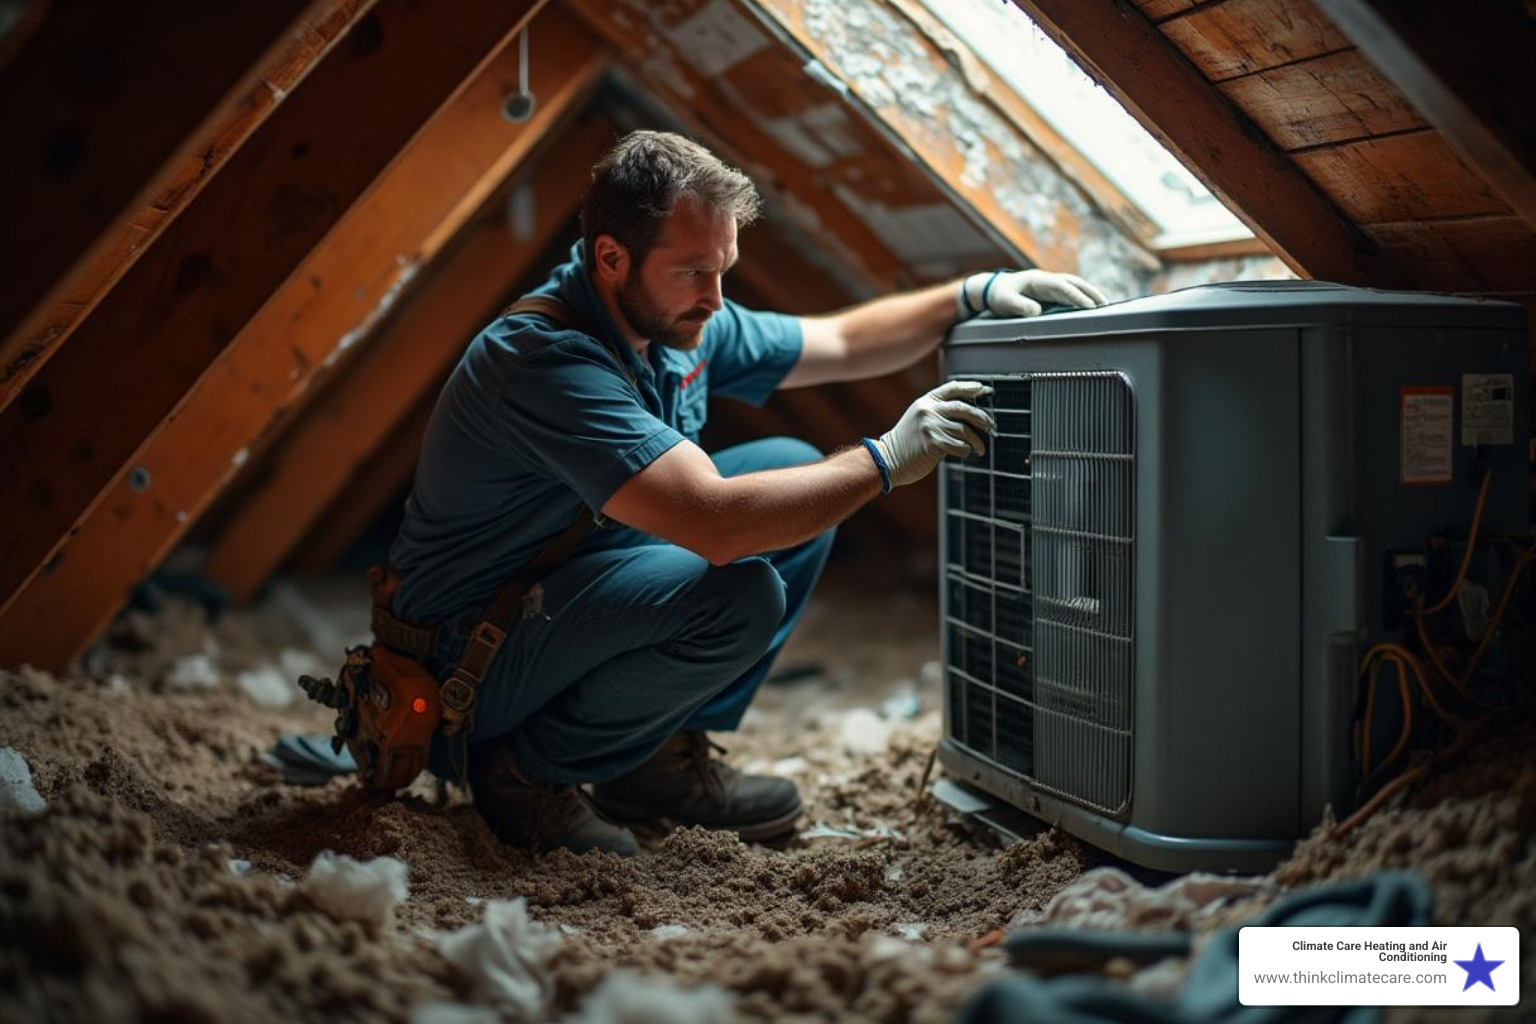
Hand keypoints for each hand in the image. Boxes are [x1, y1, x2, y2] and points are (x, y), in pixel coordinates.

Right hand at [873, 381, 994, 487]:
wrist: (888, 460)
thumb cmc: (907, 443)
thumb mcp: (918, 419)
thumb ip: (937, 413)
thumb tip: (967, 415)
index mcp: (925, 402)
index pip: (952, 388)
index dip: (970, 387)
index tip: (983, 389)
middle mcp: (928, 411)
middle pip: (964, 409)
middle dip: (981, 418)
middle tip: (989, 426)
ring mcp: (931, 426)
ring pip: (965, 430)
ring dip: (976, 441)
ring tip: (980, 449)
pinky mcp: (934, 442)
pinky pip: (960, 445)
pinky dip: (966, 451)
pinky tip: (964, 453)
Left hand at [959, 269, 1108, 318]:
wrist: (992, 289)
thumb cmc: (998, 295)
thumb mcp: (1004, 301)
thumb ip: (1019, 305)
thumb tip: (1037, 311)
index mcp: (1037, 280)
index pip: (1061, 287)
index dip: (1075, 296)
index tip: (1089, 306)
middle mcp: (1046, 280)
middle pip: (1073, 282)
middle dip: (1090, 292)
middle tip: (1105, 304)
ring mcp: (1048, 284)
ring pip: (1073, 286)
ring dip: (1088, 293)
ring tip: (1103, 304)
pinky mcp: (1049, 291)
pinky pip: (1068, 292)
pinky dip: (1080, 297)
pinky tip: (1089, 306)